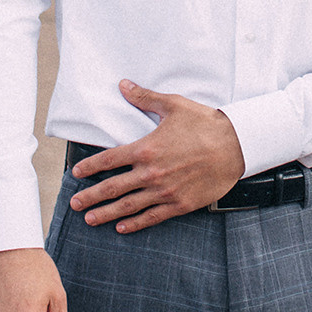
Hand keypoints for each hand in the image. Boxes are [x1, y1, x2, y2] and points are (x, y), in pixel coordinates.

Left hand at [73, 83, 245, 230]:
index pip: (108, 160)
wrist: (236, 146)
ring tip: (90, 219)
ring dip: (105, 214)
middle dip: (90, 197)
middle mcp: (150, 173)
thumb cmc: (205, 124)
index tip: (77, 173)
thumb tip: (123, 85)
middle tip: (75, 203)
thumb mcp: (173, 105)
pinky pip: (152, 217)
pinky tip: (122, 227)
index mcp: (145, 148)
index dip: (89, 167)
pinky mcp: (179, 204)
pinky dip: (135, 223)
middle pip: (112, 188)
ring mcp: (164, 191)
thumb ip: (145, 97)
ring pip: (128, 206)